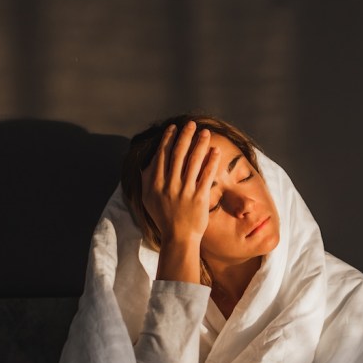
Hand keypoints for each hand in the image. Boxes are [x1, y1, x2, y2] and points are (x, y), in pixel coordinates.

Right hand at [141, 121, 221, 245]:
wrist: (178, 237)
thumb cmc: (163, 217)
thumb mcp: (148, 198)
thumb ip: (146, 179)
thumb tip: (148, 161)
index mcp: (154, 184)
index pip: (162, 155)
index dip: (168, 139)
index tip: (174, 128)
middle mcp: (169, 185)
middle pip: (178, 154)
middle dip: (185, 136)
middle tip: (191, 124)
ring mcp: (184, 191)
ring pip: (193, 161)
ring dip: (200, 144)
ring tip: (205, 133)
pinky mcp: (199, 198)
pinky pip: (206, 175)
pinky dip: (211, 161)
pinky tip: (215, 151)